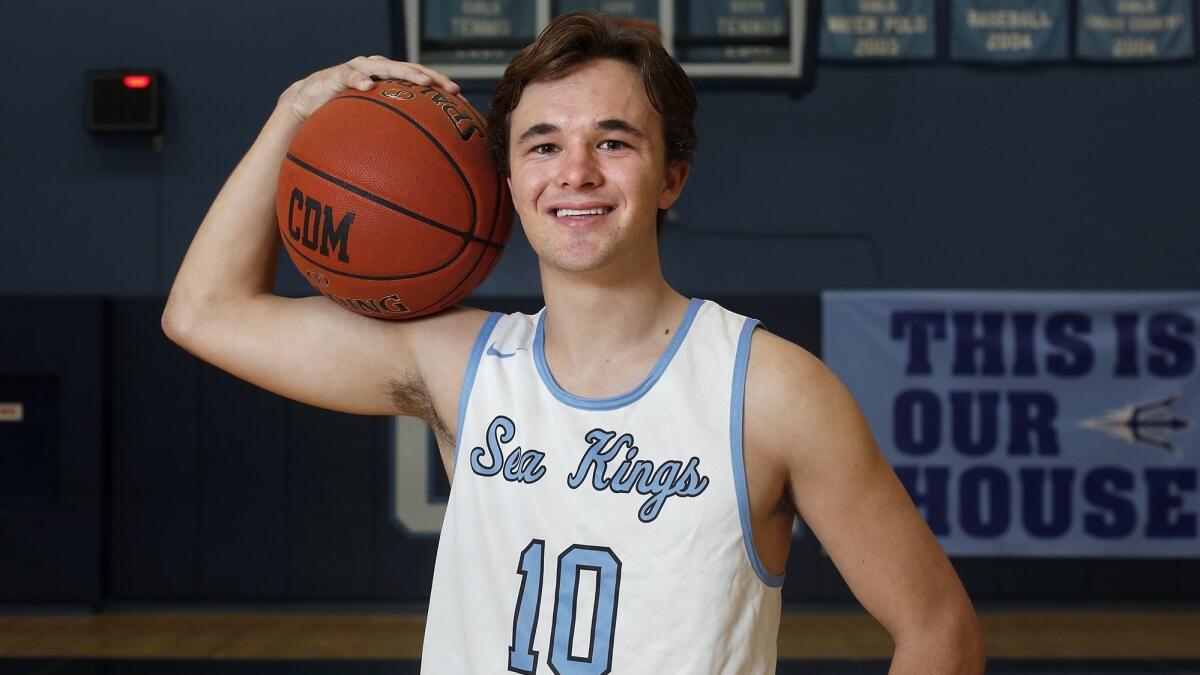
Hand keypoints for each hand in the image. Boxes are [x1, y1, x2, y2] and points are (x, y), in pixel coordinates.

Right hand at [278, 56, 459, 123]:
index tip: (461, 96)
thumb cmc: (342, 119)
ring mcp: (356, 70)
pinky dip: (358, 79)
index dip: (439, 84)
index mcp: (387, 81)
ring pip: (384, 66)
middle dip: (429, 76)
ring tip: (421, 82)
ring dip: (404, 72)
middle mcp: (376, 71)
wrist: (305, 107)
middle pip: (408, 69)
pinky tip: (367, 86)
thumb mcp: (370, 129)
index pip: (419, 79)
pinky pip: (348, 76)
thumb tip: (421, 168)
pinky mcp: (334, 75)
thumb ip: (392, 138)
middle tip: (447, 87)